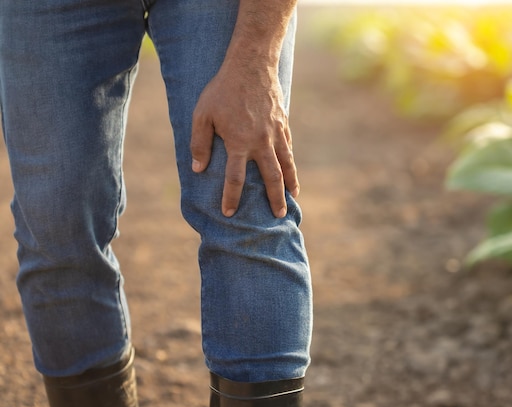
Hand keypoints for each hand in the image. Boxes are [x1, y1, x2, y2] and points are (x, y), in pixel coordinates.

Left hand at [190, 62, 299, 217]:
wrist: (251, 65)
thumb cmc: (222, 89)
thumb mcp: (202, 114)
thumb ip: (199, 143)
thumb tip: (197, 168)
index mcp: (239, 142)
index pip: (235, 178)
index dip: (231, 197)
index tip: (230, 213)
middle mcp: (260, 142)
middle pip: (271, 178)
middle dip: (274, 199)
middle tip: (279, 216)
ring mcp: (275, 133)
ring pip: (286, 164)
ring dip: (290, 183)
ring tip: (292, 198)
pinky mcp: (283, 123)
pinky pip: (288, 148)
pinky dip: (291, 162)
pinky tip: (291, 170)